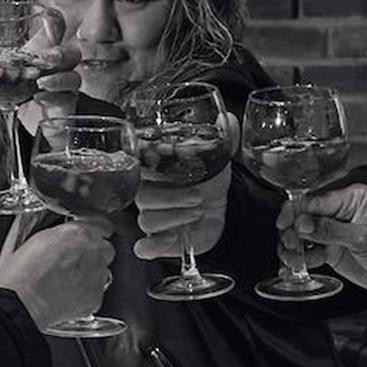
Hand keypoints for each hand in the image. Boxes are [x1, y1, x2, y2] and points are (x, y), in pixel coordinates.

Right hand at [0, 220, 114, 332]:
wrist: (23, 301)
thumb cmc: (21, 272)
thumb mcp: (30, 238)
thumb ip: (49, 231)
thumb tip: (48, 230)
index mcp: (78, 231)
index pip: (100, 225)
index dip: (90, 233)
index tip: (83, 239)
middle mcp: (93, 251)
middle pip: (104, 249)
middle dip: (92, 254)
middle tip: (72, 262)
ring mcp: (97, 275)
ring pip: (102, 271)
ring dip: (89, 274)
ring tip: (67, 281)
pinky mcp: (96, 298)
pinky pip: (96, 293)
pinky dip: (85, 294)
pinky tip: (68, 295)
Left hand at [25, 3, 80, 117]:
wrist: (24, 120)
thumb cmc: (14, 92)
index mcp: (42, 52)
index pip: (56, 31)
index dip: (55, 24)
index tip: (48, 20)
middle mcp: (57, 69)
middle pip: (72, 54)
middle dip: (62, 54)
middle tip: (47, 58)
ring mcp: (64, 88)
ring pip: (73, 78)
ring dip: (59, 79)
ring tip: (41, 82)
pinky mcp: (64, 107)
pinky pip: (66, 102)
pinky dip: (53, 99)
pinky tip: (39, 99)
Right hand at [133, 101, 237, 261]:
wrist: (223, 210)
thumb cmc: (210, 181)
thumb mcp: (218, 158)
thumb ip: (222, 138)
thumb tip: (228, 118)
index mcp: (156, 172)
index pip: (137, 167)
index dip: (145, 166)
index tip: (160, 161)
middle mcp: (149, 195)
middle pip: (142, 196)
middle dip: (171, 196)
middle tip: (197, 196)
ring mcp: (152, 218)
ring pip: (147, 220)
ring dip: (174, 217)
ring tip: (198, 211)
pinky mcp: (158, 241)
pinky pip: (144, 247)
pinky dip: (155, 245)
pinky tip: (172, 238)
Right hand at [280, 184, 366, 302]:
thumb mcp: (363, 237)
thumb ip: (330, 230)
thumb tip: (303, 223)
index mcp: (351, 198)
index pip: (315, 200)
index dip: (296, 211)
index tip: (284, 224)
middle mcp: (340, 212)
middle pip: (305, 217)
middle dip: (293, 231)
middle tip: (289, 244)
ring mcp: (335, 232)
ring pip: (304, 236)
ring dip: (294, 246)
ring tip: (291, 257)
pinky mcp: (333, 251)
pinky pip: (311, 252)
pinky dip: (301, 259)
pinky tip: (294, 265)